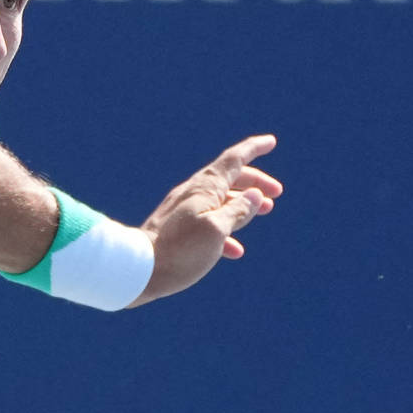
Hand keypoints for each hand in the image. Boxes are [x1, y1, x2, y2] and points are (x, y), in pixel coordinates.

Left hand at [132, 134, 282, 305]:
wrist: (136, 271)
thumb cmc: (179, 251)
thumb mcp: (216, 230)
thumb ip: (238, 211)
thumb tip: (255, 195)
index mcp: (204, 187)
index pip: (234, 160)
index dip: (254, 149)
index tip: (271, 142)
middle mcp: (191, 193)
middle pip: (228, 178)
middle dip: (254, 182)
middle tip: (276, 193)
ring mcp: (181, 210)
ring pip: (219, 199)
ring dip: (243, 203)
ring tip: (264, 211)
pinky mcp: (174, 229)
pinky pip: (205, 222)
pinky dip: (224, 230)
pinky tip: (235, 250)